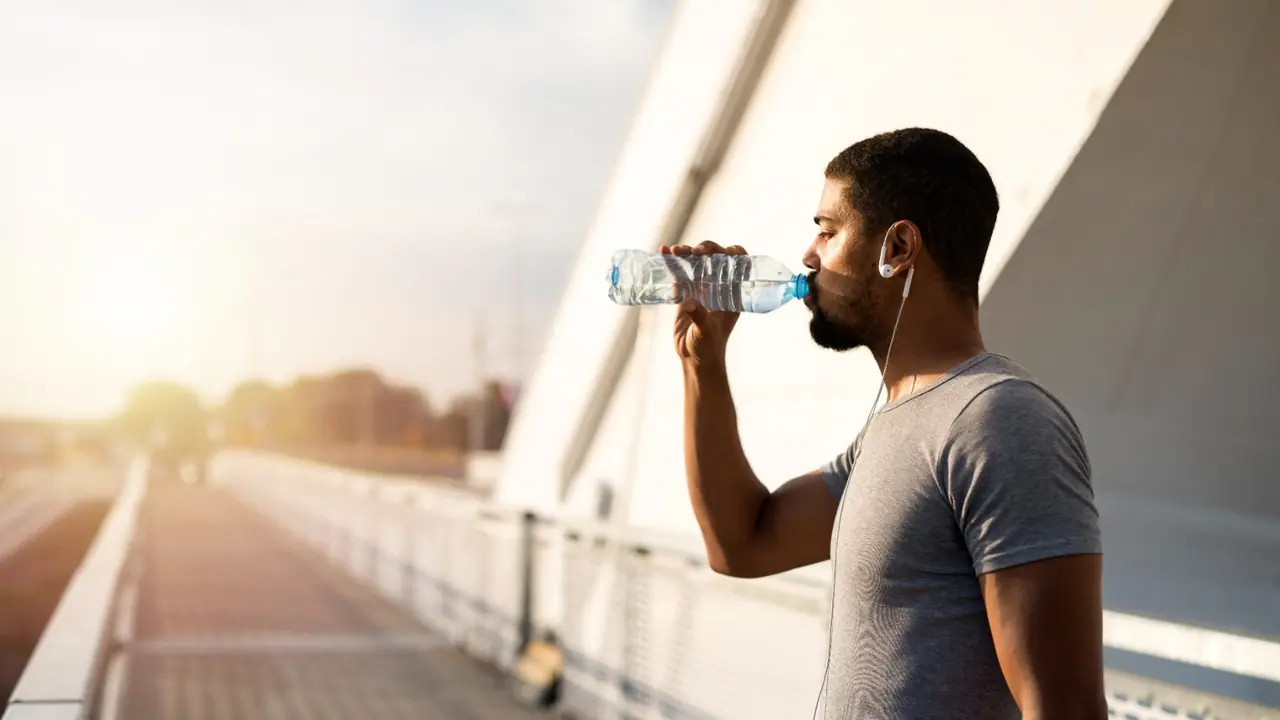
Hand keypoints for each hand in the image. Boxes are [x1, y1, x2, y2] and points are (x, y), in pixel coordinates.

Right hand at [661, 241, 745, 369]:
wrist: (694, 359)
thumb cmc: (708, 347)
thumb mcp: (706, 332)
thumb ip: (700, 316)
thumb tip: (689, 303)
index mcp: (733, 294)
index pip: (741, 267)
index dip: (737, 255)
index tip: (727, 251)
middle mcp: (719, 288)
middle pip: (717, 259)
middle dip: (708, 249)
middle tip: (697, 251)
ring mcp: (702, 288)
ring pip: (697, 262)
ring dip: (688, 252)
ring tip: (677, 250)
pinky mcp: (685, 293)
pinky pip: (680, 272)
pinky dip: (672, 261)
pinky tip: (664, 251)